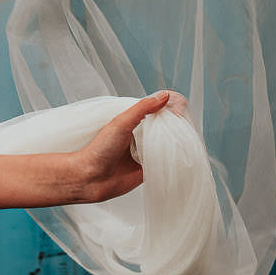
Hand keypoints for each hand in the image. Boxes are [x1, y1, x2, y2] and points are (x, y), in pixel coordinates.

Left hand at [65, 91, 186, 203]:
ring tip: (184, 141)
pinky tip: (178, 157)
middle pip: (164, 127)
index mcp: (132, 122)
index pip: (156, 110)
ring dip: (175, 143)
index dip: (168, 108)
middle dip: (175, 126)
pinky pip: (165, 162)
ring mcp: (144, 152)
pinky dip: (172, 159)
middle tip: (184, 127)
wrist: (91, 178)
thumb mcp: (121, 123)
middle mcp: (139, 136)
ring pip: (167, 144)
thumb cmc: (99, 150)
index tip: (178, 111)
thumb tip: (164, 96)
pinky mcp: (148, 169)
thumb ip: (142, 109)